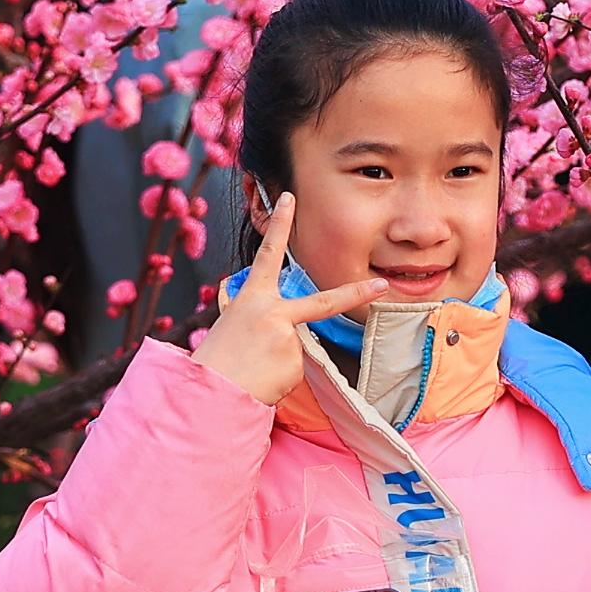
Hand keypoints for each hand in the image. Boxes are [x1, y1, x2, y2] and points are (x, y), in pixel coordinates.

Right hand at [191, 193, 384, 407]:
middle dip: (356, 292)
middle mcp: (273, 313)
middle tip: (380, 285)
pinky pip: (295, 368)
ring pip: (297, 347)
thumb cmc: (215, 358)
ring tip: (254, 368)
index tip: (291, 200)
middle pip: (323, 301)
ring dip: (280, 360)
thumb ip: (243, 311)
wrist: (210, 392)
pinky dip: (281, 376)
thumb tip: (245, 306)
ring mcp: (288, 339)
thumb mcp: (226, 324)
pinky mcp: (294, 364)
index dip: (280, 225)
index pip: (267, 255)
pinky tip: (262, 380)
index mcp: (251, 298)